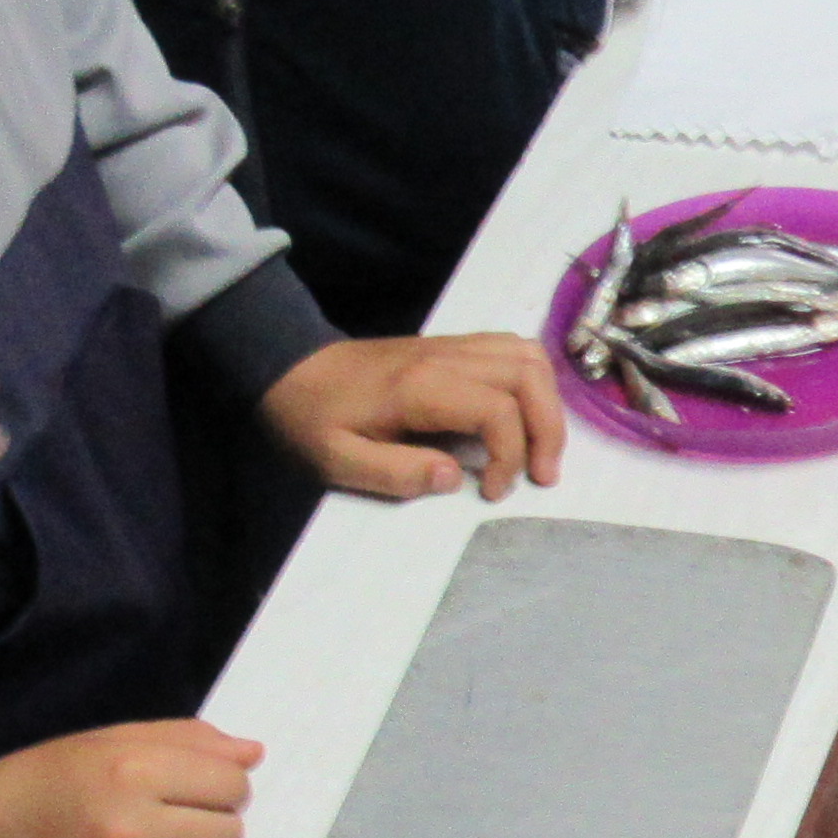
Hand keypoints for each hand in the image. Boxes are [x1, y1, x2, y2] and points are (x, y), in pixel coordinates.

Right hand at [0, 717, 260, 837]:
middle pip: (230, 833)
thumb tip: (253, 753)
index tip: (202, 786)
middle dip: (213, 822)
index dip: (224, 783)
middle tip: (178, 818)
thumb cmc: (47, 781)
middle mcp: (130, 831)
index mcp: (132, 773)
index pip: (231, 784)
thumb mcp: (109, 741)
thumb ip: (185, 740)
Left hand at [264, 331, 567, 500]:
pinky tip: (523, 414)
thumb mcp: (337, 460)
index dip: (509, 456)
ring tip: (538, 447)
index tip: (491, 492)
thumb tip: (454, 479)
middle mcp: (447, 356)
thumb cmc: (312, 418)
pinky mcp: (453, 345)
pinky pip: (513, 349)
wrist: (290, 366)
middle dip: (547, 429)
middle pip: (527, 376)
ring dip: (547, 403)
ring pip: (528, 356)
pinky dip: (533, 381)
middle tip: (542, 475)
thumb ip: (396, 473)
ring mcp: (452, 345)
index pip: (497, 410)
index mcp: (420, 386)